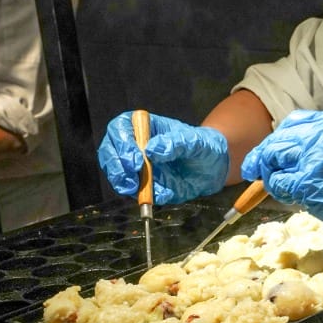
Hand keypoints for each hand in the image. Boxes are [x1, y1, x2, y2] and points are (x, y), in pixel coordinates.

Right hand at [97, 111, 228, 204]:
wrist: (213, 168)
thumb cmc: (202, 146)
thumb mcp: (194, 141)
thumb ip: (176, 143)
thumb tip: (152, 150)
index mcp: (143, 126)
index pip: (120, 128)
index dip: (121, 143)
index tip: (135, 159)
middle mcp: (134, 145)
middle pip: (110, 151)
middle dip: (116, 166)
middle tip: (130, 178)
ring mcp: (136, 166)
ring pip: (116, 172)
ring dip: (122, 183)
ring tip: (136, 189)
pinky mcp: (143, 184)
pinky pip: (134, 192)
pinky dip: (140, 196)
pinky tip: (155, 196)